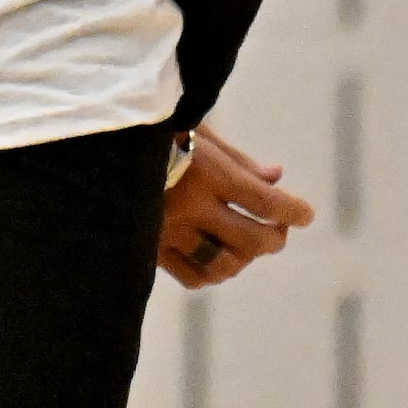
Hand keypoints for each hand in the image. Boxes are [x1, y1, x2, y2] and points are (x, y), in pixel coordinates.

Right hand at [159, 125, 315, 286]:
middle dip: (275, 239)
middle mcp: (190, 206)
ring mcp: (169, 231)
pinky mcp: (151, 247)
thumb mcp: (201, 134)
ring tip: (249, 245)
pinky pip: (193, 275)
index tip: (306, 215)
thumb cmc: (159, 131)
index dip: (294, 211)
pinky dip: (215, 272)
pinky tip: (220, 258)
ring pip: (224, 265)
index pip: (265, 202)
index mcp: (206, 172)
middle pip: (251, 240)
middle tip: (279, 231)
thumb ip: (240, 161)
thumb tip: (277, 178)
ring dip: (246, 258)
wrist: (101, 145)